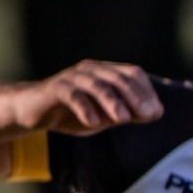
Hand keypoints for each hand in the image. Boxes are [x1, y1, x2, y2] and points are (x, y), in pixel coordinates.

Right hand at [17, 62, 162, 135]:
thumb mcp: (107, 115)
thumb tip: (157, 111)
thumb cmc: (75, 112)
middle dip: (134, 96)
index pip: (133, 74)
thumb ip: (130, 112)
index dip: (146, 91)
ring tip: (123, 119)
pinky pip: (72, 94)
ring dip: (112, 101)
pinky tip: (92, 123)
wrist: (35, 111)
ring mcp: (72, 77)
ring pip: (96, 84)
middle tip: (146, 115)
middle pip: (117, 78)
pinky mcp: (55, 89)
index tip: (156, 112)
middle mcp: (91, 70)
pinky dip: (84, 107)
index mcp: (106, 73)